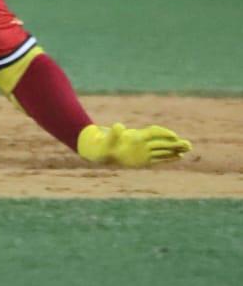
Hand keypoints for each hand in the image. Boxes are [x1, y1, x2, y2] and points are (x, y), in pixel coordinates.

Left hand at [77, 123, 192, 166]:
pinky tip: (178, 157)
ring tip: (188, 149)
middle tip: (189, 145)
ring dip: (175, 150)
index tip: (174, 137)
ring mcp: (143, 151)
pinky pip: (158, 158)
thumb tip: (118, 126)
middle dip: (174, 143)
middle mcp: (141, 143)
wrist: (97, 151)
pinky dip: (168, 158)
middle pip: (162, 141)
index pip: (153, 133)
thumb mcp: (105, 141)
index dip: (164, 134)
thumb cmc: (101, 145)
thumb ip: (113, 134)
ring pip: (163, 149)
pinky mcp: (143, 160)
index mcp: (135, 137)